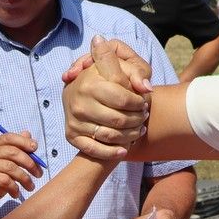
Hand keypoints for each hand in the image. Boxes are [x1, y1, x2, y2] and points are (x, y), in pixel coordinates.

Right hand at [0, 131, 43, 203]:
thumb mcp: (6, 162)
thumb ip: (16, 148)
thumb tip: (27, 134)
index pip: (9, 137)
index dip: (23, 141)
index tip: (35, 148)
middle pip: (12, 152)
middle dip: (29, 163)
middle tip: (38, 174)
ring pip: (10, 167)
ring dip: (25, 178)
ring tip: (30, 186)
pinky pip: (5, 180)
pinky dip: (14, 187)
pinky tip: (16, 193)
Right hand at [63, 35, 151, 160]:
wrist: (77, 89)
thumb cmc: (105, 77)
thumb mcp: (120, 65)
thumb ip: (136, 72)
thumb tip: (146, 89)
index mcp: (90, 83)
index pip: (123, 99)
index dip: (138, 104)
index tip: (143, 104)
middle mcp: (79, 102)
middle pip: (118, 120)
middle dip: (136, 120)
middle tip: (143, 117)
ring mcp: (74, 120)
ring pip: (110, 136)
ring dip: (130, 136)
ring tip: (139, 129)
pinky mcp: (71, 135)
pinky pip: (93, 149)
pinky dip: (111, 153)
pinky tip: (124, 150)